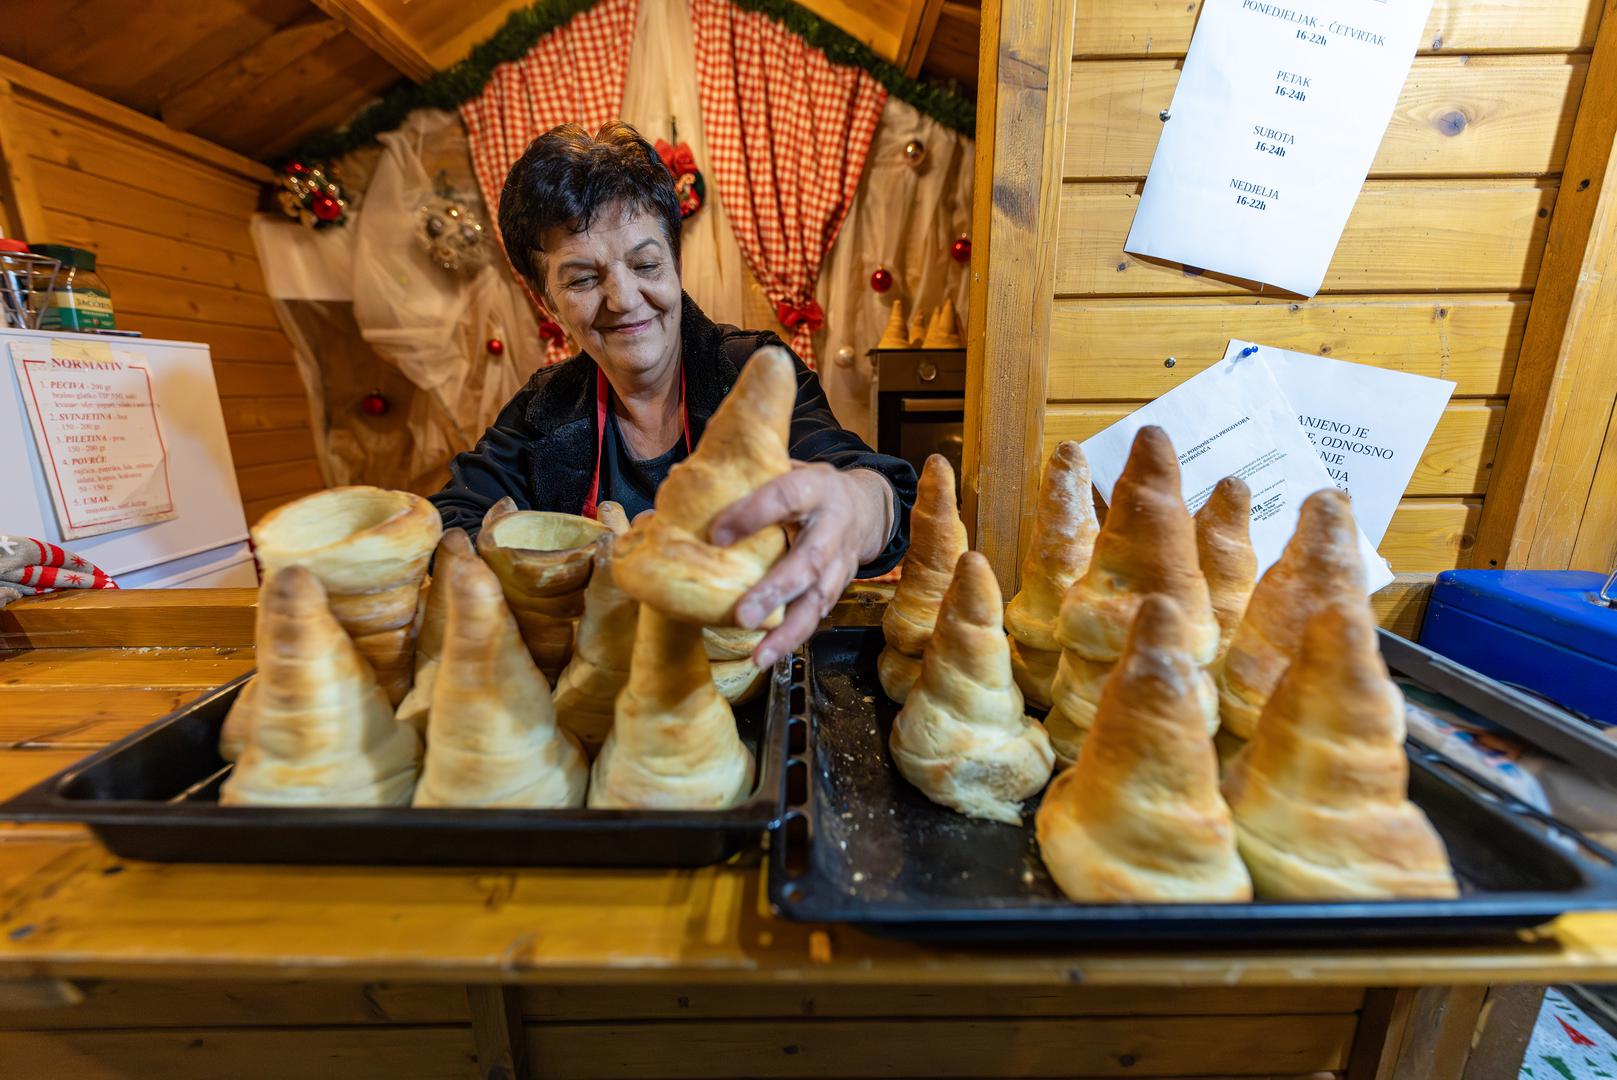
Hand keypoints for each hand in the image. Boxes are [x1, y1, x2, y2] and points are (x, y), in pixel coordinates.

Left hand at [710, 463, 893, 667]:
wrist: (865, 507)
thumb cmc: (809, 488)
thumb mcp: (787, 469)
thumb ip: (747, 478)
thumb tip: (679, 482)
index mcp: (817, 487)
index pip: (786, 496)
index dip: (753, 514)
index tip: (717, 535)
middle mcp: (834, 526)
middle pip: (809, 561)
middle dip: (776, 591)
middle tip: (742, 615)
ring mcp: (842, 560)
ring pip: (820, 598)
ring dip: (788, 630)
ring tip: (759, 655)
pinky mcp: (842, 585)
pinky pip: (819, 614)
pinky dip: (794, 636)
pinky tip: (768, 653)